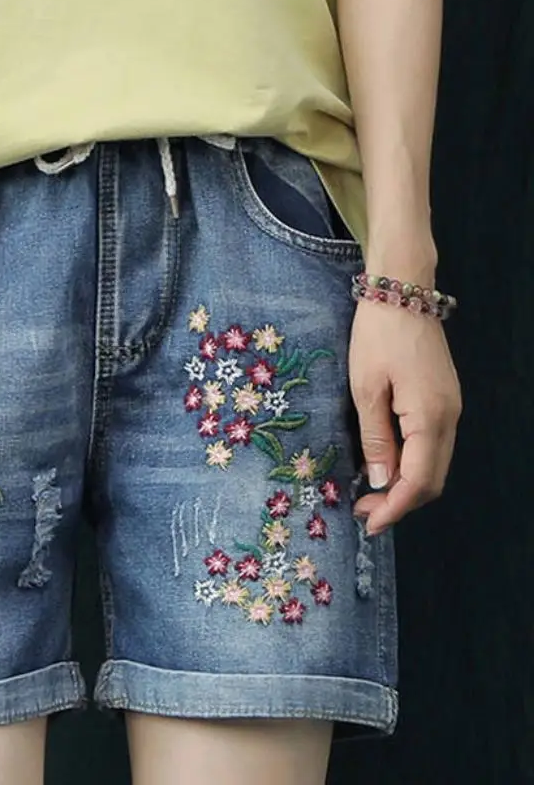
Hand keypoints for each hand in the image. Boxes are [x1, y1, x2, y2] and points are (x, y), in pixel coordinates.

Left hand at [349, 297, 461, 534]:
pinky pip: (432, 446)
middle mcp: (450, 418)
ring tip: (369, 494)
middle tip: (363, 512)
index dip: (394, 508)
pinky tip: (386, 465)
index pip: (419, 481)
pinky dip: (412, 465)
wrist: (402, 290)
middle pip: (433, 480)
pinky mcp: (443, 399)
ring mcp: (451, 408)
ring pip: (435, 464)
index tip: (367, 524)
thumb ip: (375, 438)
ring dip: (405, 486)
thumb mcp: (365, 388)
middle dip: (400, 503)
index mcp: (431, 417)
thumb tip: (380, 481)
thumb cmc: (377, 336)